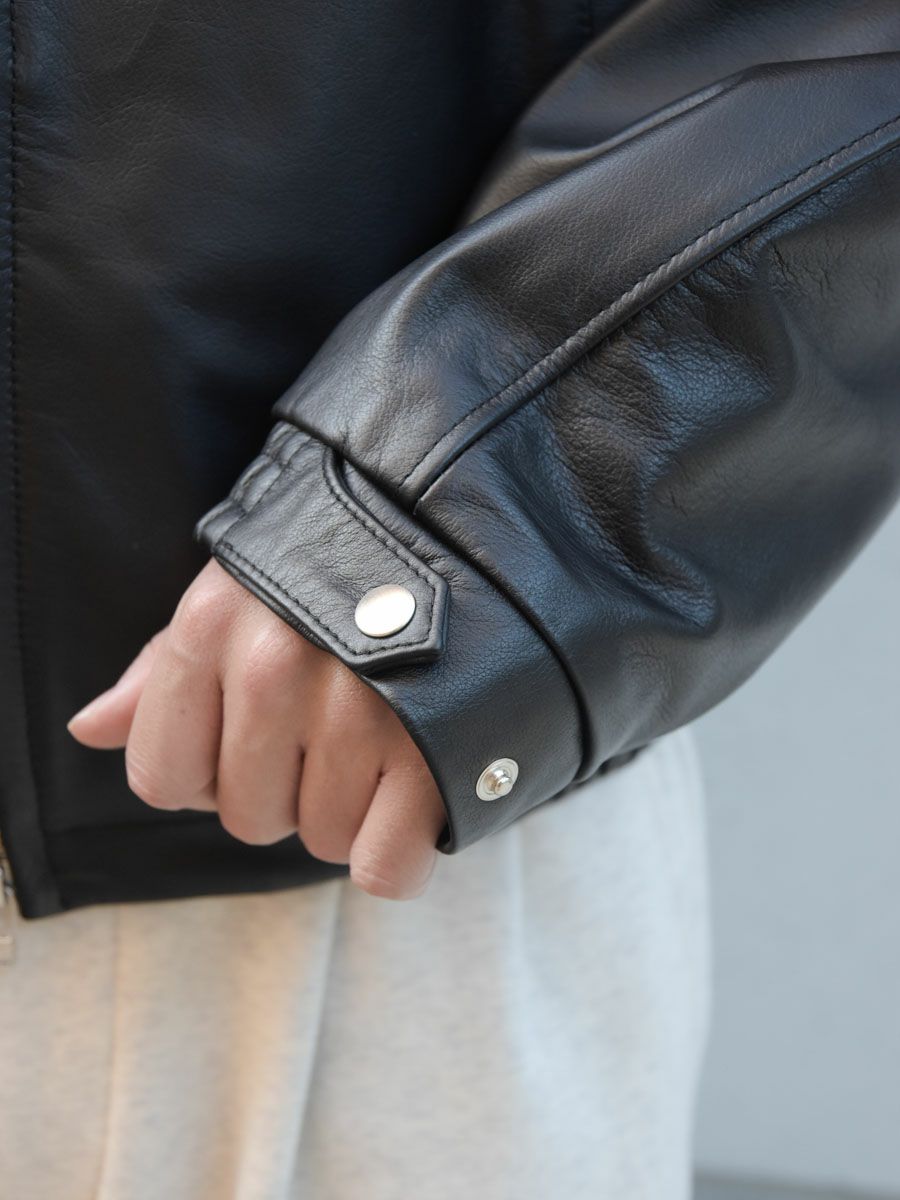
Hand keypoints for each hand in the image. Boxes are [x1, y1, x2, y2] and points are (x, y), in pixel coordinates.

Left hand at [66, 559, 447, 899]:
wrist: (467, 516)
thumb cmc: (336, 559)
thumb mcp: (236, 586)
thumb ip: (161, 669)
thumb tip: (89, 730)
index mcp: (211, 627)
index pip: (162, 778)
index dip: (205, 773)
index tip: (252, 740)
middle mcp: (273, 671)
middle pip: (249, 817)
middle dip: (289, 789)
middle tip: (337, 728)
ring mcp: (357, 711)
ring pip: (324, 840)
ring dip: (353, 808)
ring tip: (388, 736)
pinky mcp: (434, 750)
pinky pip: (385, 868)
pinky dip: (402, 850)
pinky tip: (417, 793)